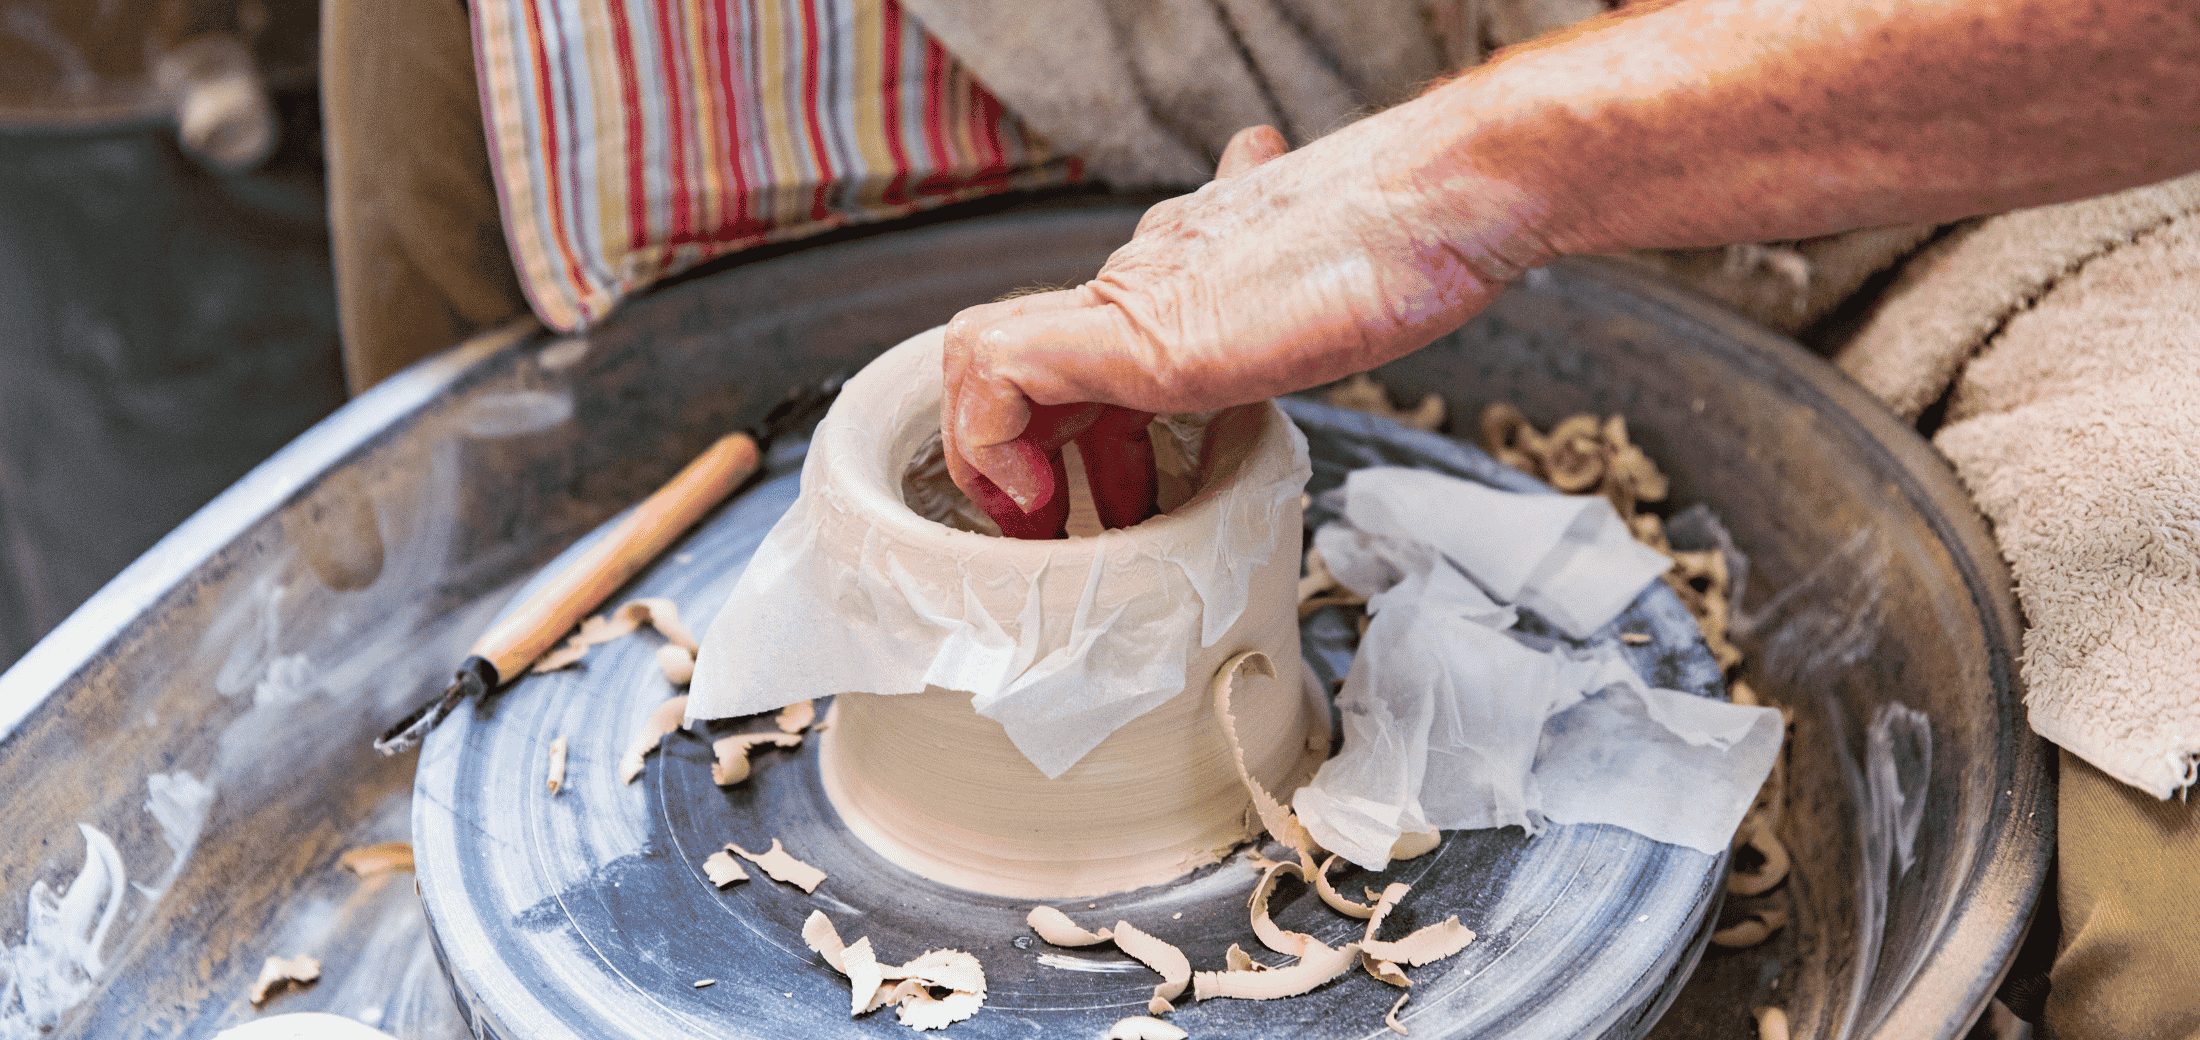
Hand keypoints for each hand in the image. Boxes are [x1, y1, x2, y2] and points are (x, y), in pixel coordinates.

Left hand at [942, 102, 1556, 517]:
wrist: (1440, 206)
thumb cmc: (1403, 252)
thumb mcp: (1320, 289)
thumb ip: (1276, 288)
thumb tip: (1276, 223)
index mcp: (1173, 280)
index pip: (1069, 346)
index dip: (1050, 429)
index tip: (1085, 503)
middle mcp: (1137, 278)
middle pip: (1013, 354)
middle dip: (1006, 457)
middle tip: (1042, 531)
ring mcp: (1131, 300)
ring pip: (985, 355)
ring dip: (987, 457)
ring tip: (1034, 524)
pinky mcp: (1137, 331)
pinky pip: (1007, 368)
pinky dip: (994, 439)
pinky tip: (1046, 493)